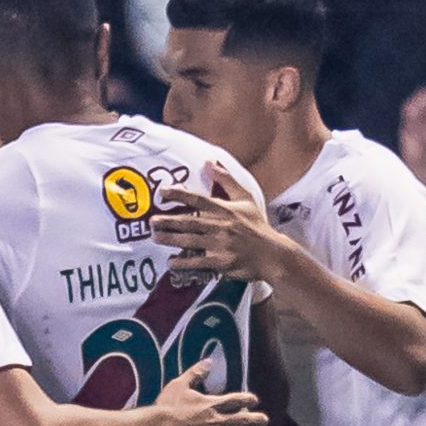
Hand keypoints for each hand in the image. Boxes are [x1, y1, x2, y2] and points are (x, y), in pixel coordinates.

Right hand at [151, 359, 266, 425]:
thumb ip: (195, 373)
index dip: (247, 399)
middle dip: (255, 419)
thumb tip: (209, 361)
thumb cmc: (167, 408)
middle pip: (242, 419)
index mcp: (212, 404)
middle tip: (264, 420)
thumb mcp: (179, 385)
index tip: (254, 400)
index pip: (236, 400)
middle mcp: (217, 421)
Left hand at [152, 167, 286, 285]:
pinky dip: (183, 263)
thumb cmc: (257, 225)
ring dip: (170, 239)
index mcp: (225, 209)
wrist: (273, 254)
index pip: (198, 199)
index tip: (162, 192)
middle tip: (152, 221)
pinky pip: (198, 262)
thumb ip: (227, 181)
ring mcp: (220, 245)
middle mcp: (221, 225)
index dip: (179, 194)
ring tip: (155, 237)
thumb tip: (210, 162)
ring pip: (190, 241)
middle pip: (189, 221)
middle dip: (168, 221)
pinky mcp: (221, 262)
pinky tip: (171, 262)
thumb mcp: (246, 199)